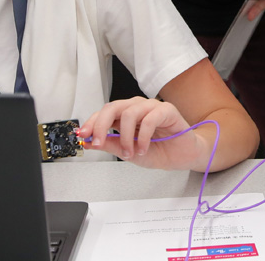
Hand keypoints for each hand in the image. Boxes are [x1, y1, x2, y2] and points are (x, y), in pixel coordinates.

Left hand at [77, 97, 209, 170]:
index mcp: (125, 116)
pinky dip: (143, 137)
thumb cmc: (158, 151)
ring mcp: (152, 107)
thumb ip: (110, 145)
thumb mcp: (128, 153)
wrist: (182, 156)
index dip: (91, 123)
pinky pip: (150, 119)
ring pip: (130, 112)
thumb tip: (89, 142)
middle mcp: (137, 108)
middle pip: (113, 107)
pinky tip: (143, 149)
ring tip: (130, 153)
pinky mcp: (167, 110)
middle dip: (102, 125)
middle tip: (99, 143)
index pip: (104, 113)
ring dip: (125, 137)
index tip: (82, 135)